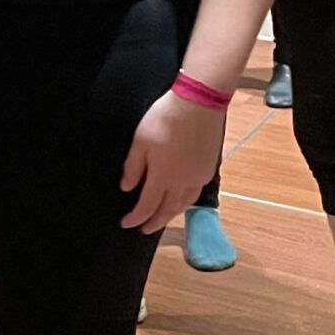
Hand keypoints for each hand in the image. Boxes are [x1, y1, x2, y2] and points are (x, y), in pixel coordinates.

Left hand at [119, 89, 224, 232]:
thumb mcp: (140, 141)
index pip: (146, 206)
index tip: (125, 224)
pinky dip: (184, 203)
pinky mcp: (208, 169)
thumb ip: (133, 168)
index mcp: (163, 177)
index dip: (135, 218)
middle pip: (167, 210)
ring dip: (170, 215)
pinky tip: (180, 200)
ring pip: (183, 205)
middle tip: (143, 229)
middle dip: (154, 222)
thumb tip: (127, 188)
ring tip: (161, 218)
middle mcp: (182, 182)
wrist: (198, 105)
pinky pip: (195, 194)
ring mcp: (198, 177)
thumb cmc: (165, 119)